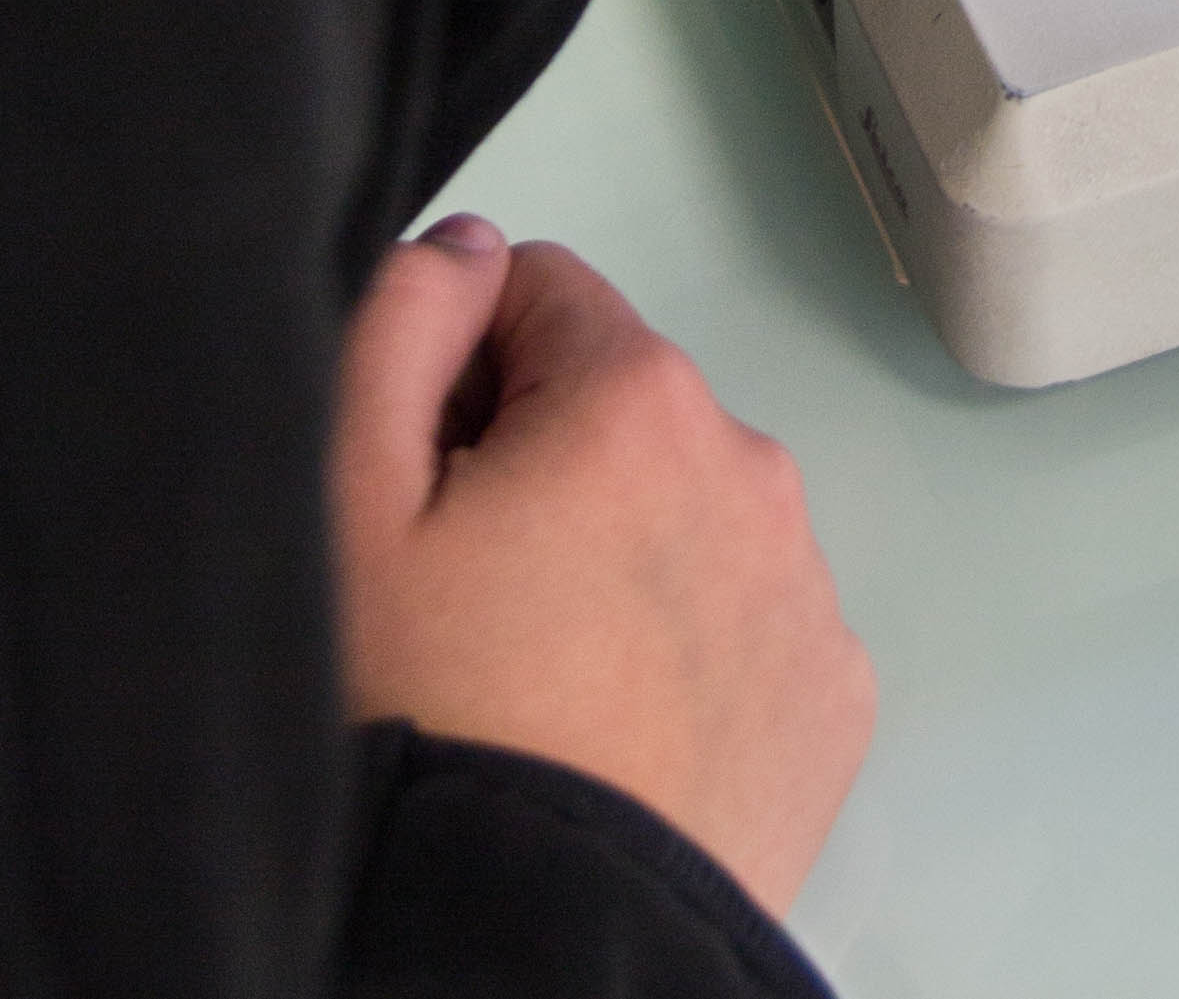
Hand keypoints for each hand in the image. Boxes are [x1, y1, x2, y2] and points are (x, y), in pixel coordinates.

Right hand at [335, 219, 874, 920]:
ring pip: (684, 509)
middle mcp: (751, 468)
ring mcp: (804, 586)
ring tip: (537, 674)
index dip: (460, 375)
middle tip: (469, 596)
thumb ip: (398, 320)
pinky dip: (684, 645)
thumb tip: (466, 249)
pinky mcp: (830, 695)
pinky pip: (743, 616)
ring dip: (617, 552)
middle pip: (616, 404)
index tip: (429, 482)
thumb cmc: (432, 726)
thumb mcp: (348, 501)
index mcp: (639, 399)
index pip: (536, 291)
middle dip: (541, 463)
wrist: (533, 938)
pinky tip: (610, 723)